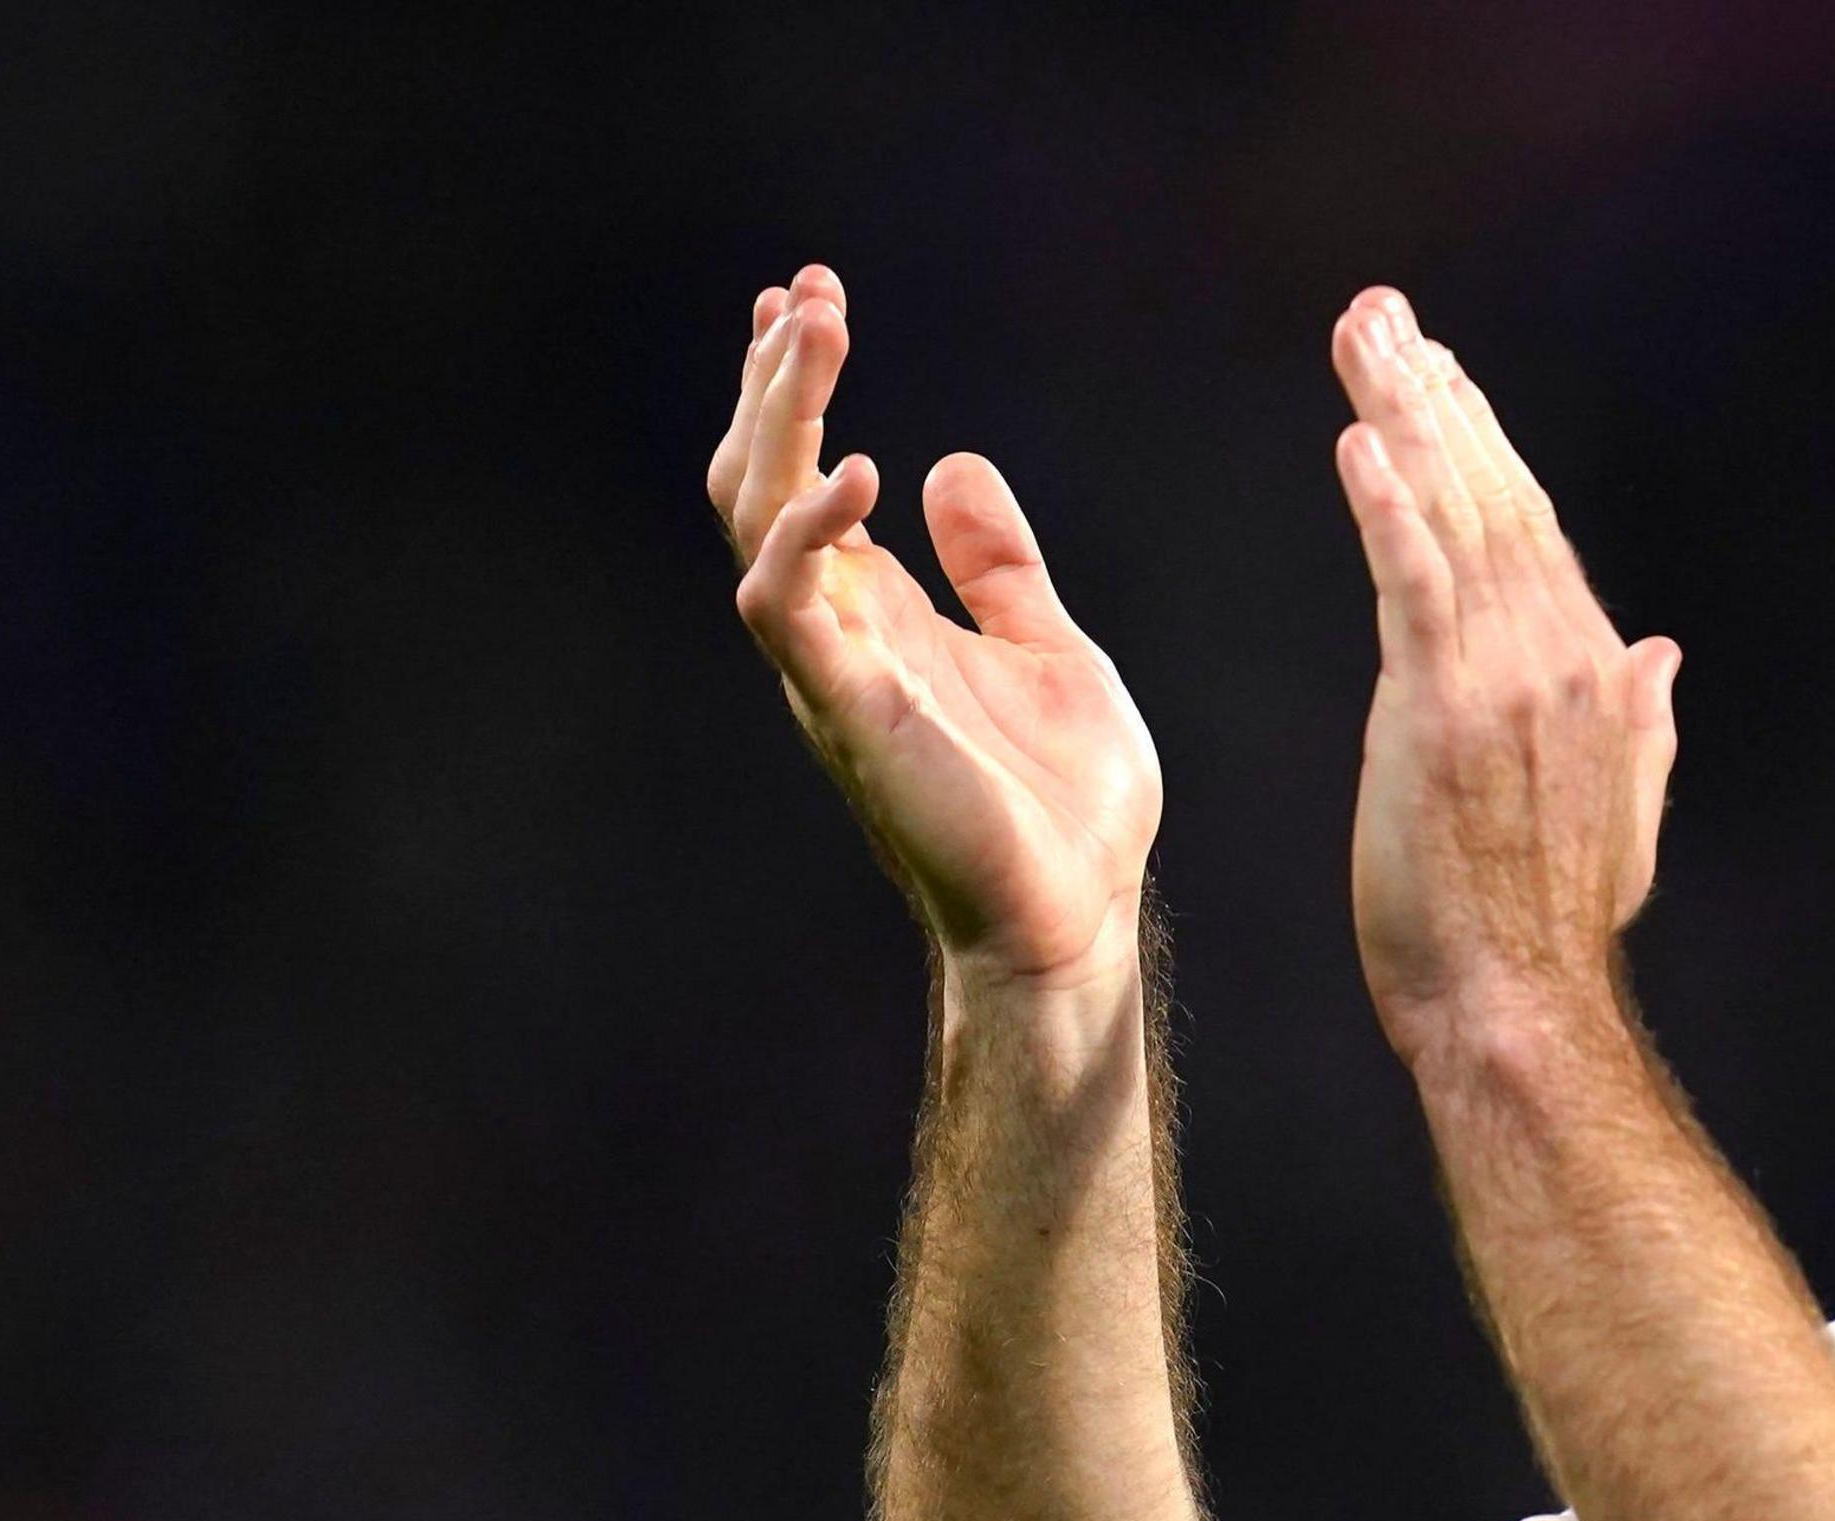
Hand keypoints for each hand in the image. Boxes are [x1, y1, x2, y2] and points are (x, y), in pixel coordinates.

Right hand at [710, 265, 1160, 993]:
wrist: (1078, 915)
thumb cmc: (1066, 805)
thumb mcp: (1049, 648)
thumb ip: (996, 565)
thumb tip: (951, 465)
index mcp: (881, 615)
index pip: (804, 478)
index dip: (793, 391)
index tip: (805, 298)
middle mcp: (838, 633)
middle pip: (761, 481)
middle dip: (777, 382)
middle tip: (808, 290)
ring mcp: (833, 670)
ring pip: (757, 521)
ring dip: (778, 420)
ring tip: (814, 327)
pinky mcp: (850, 711)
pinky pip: (788, 608)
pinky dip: (809, 534)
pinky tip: (859, 470)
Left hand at [1327, 288, 1679, 1058]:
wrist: (1521, 1008)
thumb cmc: (1549, 934)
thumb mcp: (1621, 817)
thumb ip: (1644, 725)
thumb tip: (1664, 654)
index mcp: (1598, 679)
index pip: (1534, 535)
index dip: (1485, 448)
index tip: (1442, 379)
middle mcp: (1560, 659)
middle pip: (1494, 497)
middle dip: (1436, 396)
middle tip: (1383, 315)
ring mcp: (1504, 679)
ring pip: (1454, 517)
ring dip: (1405, 417)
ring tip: (1365, 339)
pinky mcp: (1439, 708)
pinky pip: (1413, 582)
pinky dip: (1389, 506)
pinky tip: (1361, 442)